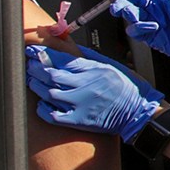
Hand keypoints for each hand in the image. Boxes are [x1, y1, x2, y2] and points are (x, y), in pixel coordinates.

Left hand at [25, 47, 161, 142]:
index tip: (33, 51)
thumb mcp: (111, 65)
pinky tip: (42, 104)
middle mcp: (86, 85)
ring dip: (36, 86)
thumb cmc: (128, 88)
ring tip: (32, 81)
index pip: (61, 59)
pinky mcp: (80, 120)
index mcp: (94, 69)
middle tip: (29, 64)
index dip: (42, 54)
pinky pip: (54, 115)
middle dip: (36, 68)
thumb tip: (69, 49)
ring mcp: (82, 104)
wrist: (139, 112)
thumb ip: (89, 58)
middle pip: (51, 74)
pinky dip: (44, 109)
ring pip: (49, 93)